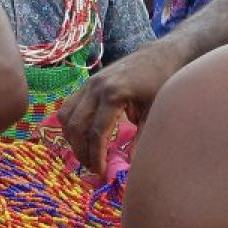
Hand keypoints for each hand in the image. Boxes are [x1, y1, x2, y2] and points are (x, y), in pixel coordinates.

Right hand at [57, 39, 188, 176]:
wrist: (160, 55)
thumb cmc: (161, 83)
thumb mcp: (153, 112)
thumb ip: (140, 139)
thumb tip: (129, 166)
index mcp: (113, 94)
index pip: (97, 133)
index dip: (96, 156)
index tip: (101, 173)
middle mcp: (95, 87)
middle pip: (77, 126)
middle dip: (82, 152)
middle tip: (93, 168)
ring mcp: (89, 83)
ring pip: (67, 116)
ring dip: (72, 139)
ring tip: (86, 154)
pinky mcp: (87, 83)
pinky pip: (68, 106)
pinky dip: (70, 124)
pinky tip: (81, 136)